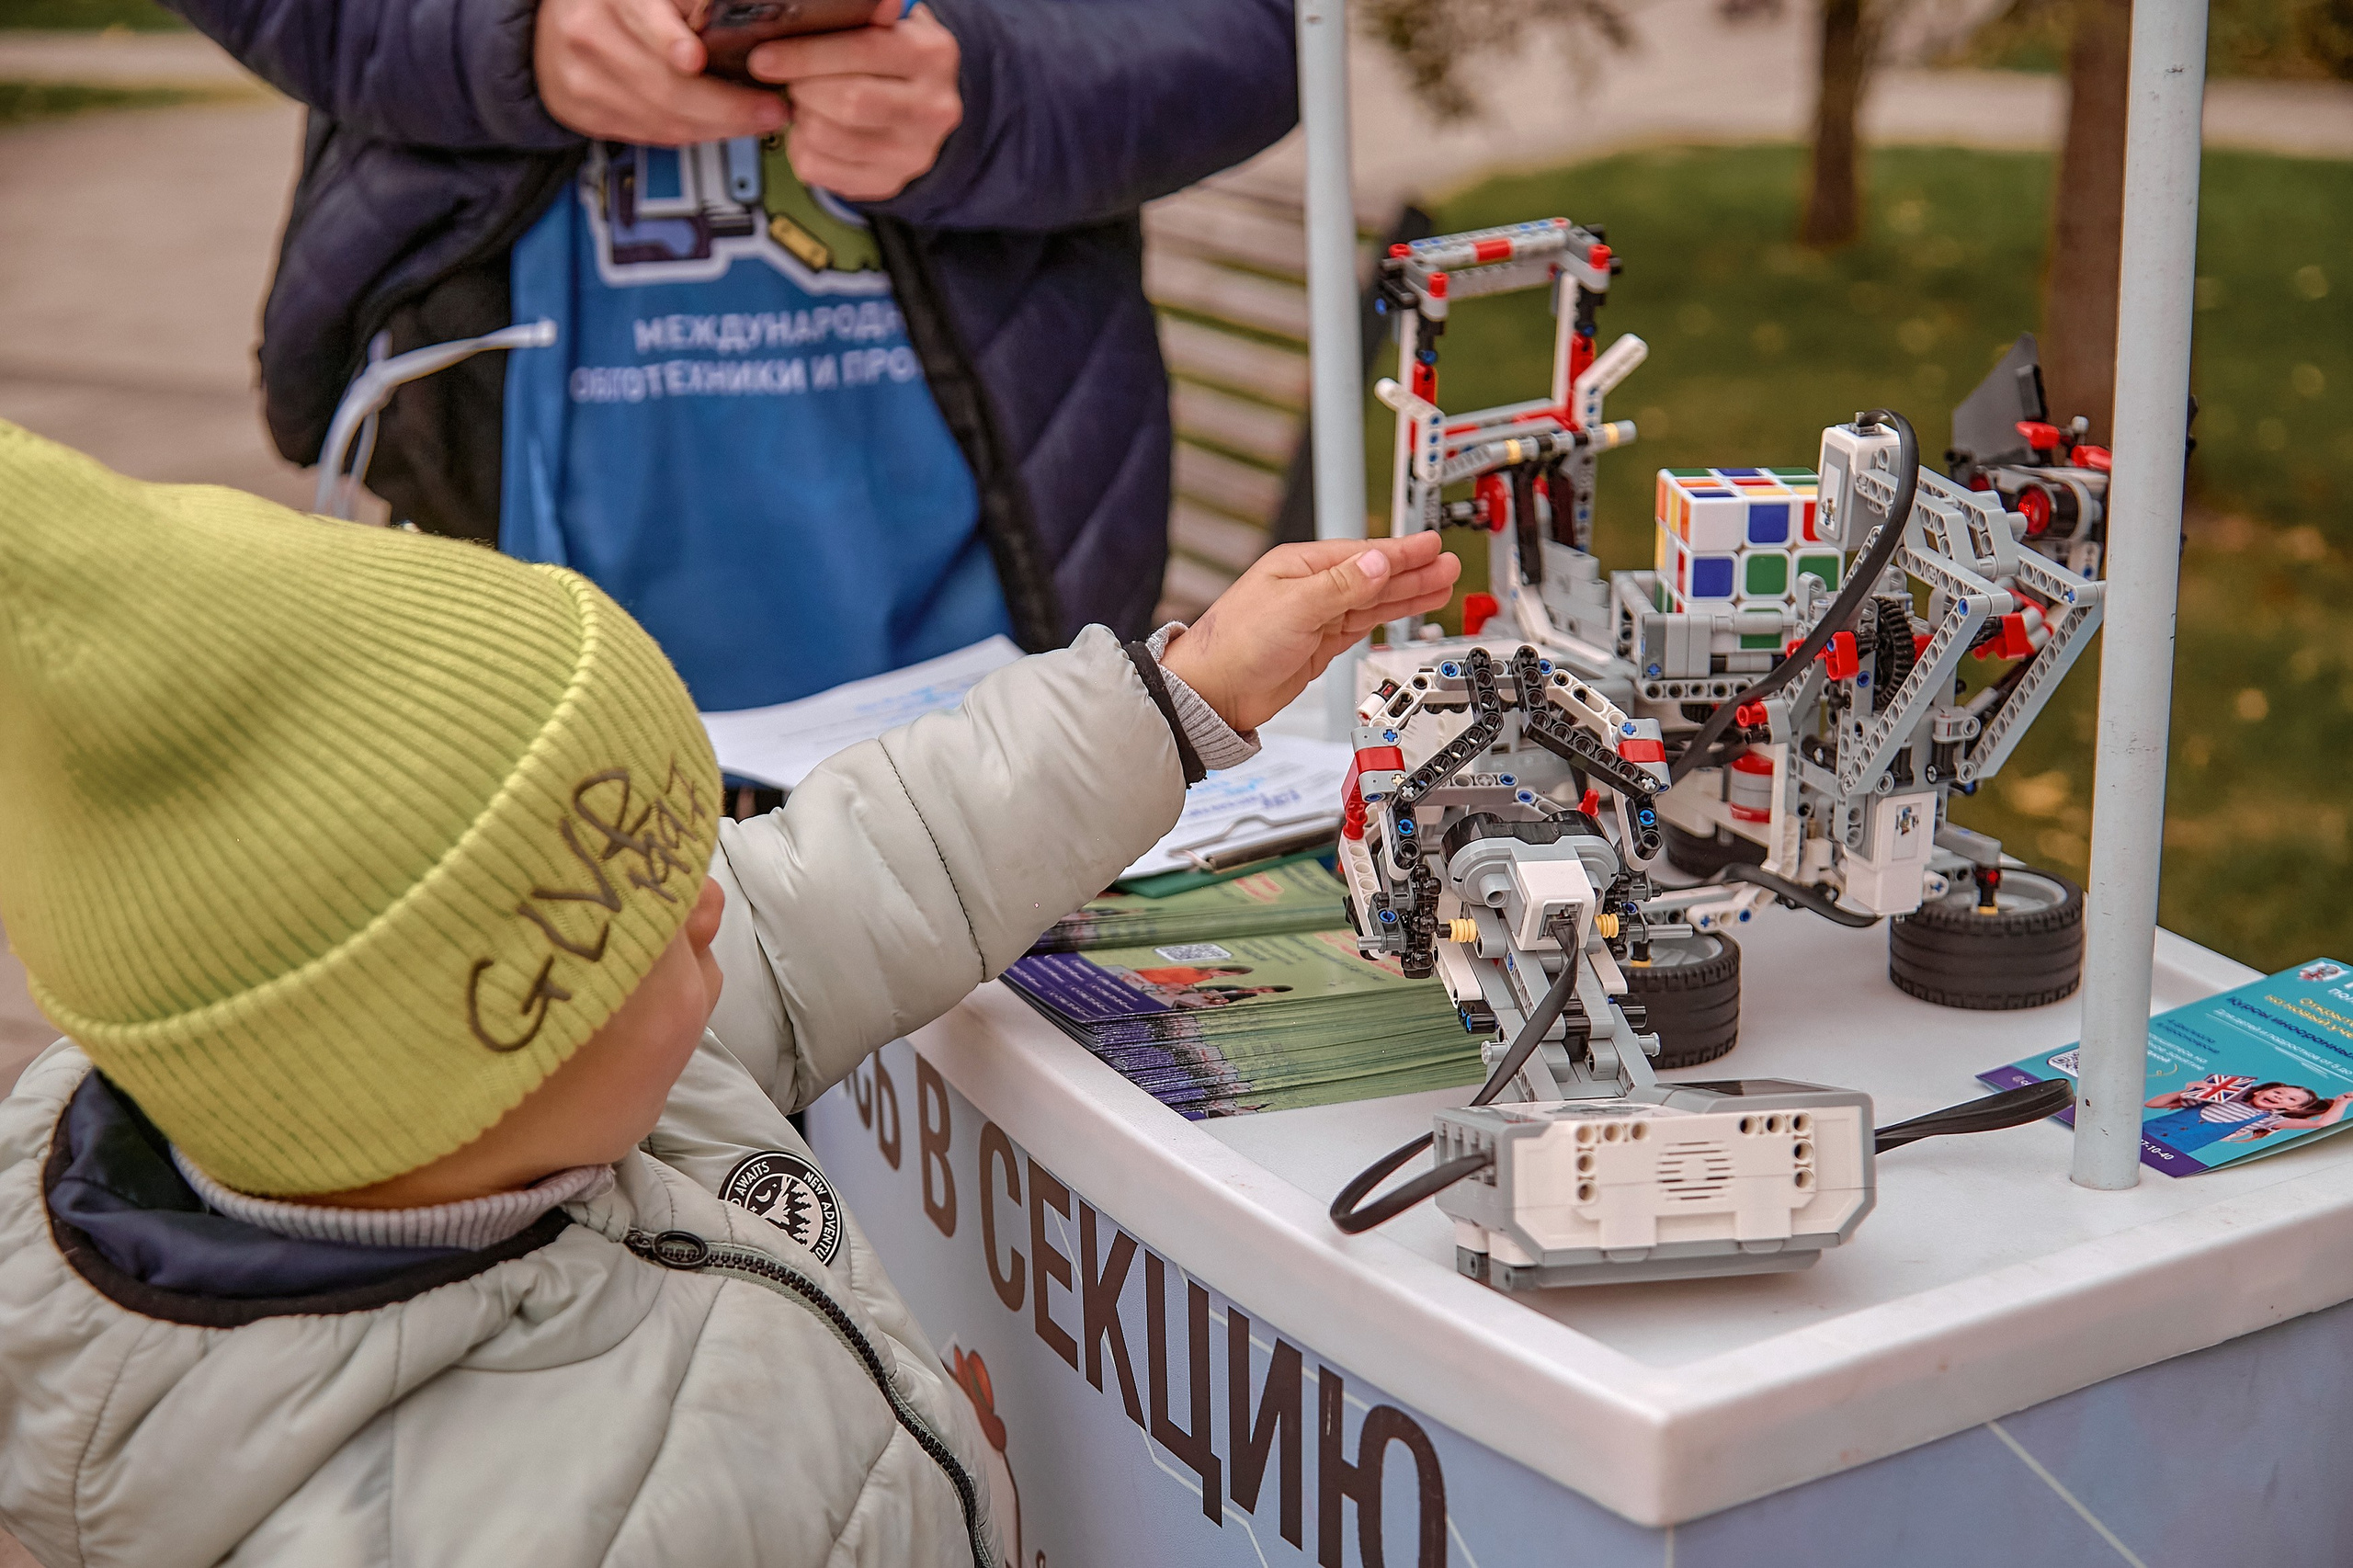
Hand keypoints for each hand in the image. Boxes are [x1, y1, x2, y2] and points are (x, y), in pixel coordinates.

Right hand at [536, 0, 788, 144]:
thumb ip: (688, 6)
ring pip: (661, 117)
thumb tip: (742, 26)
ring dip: (718, 126)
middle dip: (728, 105)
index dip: (669, 38)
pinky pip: (649, 133)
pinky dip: (689, 133)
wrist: (548, 30)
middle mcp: (588, 32)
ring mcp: (581, 78)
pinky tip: (713, 126)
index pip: (642, 16)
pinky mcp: (582, 113)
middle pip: (663, 83)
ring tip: (754, 120)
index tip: (694, 57)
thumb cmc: (616, 7)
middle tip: (771, 110)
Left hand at [748, 0, 960, 200]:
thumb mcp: (886, 26)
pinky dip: (801, 147)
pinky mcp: (886, 182)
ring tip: (806, 103)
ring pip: (828, 138)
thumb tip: (820, 8)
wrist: (924, 107)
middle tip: (791, 81)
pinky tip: (811, 131)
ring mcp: (910, 153)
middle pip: (848, 103)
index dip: (805, 56)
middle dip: (803, 89)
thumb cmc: (895, 58)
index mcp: (931, 56)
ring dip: (801, 117)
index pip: (862, 53)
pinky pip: (820, 170)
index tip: (766, 59)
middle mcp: (930, 109)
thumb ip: (860, 16)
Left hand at [1158, 535, 1462, 732]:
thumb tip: (1378, 563)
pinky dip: (1387, 617)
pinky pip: (1362, 624)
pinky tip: (1405, 609)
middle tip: (1448, 564)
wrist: (1213, 693)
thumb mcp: (1294, 608)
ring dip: (1407, 594)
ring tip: (1441, 585)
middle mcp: (1310, 588)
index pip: (1363, 555)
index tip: (1431, 544)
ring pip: (1372, 601)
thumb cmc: (1234, 644)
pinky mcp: (1317, 644)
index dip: (1401, 551)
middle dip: (1413, 571)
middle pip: (1374, 575)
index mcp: (1301, 567)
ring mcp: (1315, 616)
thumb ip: (1341, 586)